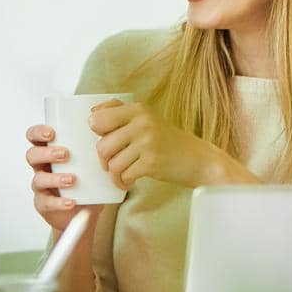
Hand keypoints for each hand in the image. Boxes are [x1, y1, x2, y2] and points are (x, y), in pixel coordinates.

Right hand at [24, 123, 101, 231]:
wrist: (85, 210)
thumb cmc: (87, 180)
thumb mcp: (91, 161)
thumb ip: (94, 148)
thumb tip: (108, 133)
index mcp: (50, 151)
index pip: (34, 136)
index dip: (38, 132)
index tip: (51, 133)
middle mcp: (42, 167)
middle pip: (32, 155)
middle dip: (46, 153)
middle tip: (65, 154)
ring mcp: (41, 187)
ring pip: (38, 179)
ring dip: (55, 178)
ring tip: (72, 179)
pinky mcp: (44, 204)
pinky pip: (46, 203)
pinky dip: (59, 202)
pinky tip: (71, 202)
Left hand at [91, 99, 245, 188]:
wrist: (199, 159)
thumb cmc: (168, 141)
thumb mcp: (147, 118)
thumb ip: (120, 112)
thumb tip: (92, 114)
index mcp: (138, 109)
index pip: (98, 118)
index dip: (98, 133)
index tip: (107, 139)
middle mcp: (142, 122)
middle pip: (102, 145)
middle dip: (104, 160)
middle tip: (113, 163)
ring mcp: (147, 142)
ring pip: (112, 163)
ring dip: (115, 174)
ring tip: (124, 174)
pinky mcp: (152, 162)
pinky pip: (124, 175)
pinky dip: (124, 182)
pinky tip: (131, 181)